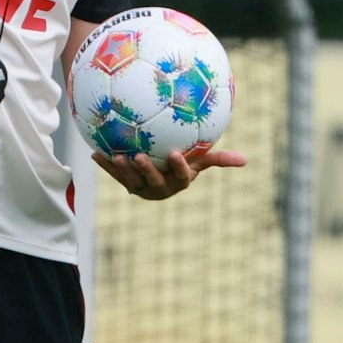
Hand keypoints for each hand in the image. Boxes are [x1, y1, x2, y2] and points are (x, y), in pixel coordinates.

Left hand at [93, 147, 246, 200]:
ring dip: (123, 170)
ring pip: (132, 181)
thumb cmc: (185, 163)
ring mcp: (143, 188)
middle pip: (154, 180)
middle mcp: (162, 187)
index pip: (182, 176)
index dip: (178, 167)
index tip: (175, 153)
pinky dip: (106, 166)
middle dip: (146, 170)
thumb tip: (246, 160)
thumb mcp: (200, 160)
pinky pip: (116, 175)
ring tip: (117, 156)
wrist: (162, 173)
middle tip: (139, 156)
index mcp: (180, 181)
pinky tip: (95, 154)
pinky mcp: (127, 185)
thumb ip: (219, 159)